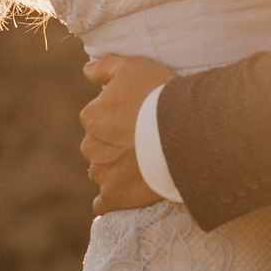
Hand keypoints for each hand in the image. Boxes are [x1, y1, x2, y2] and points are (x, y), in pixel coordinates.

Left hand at [79, 54, 172, 214]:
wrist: (184, 131)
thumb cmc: (159, 95)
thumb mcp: (133, 67)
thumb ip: (105, 67)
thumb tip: (86, 69)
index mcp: (92, 116)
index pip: (97, 119)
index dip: (119, 119)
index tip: (138, 120)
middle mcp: (91, 146)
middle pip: (98, 147)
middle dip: (114, 146)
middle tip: (143, 143)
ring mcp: (102, 173)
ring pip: (102, 172)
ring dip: (116, 170)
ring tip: (143, 167)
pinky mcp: (115, 196)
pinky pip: (103, 204)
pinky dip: (111, 200)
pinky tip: (126, 195)